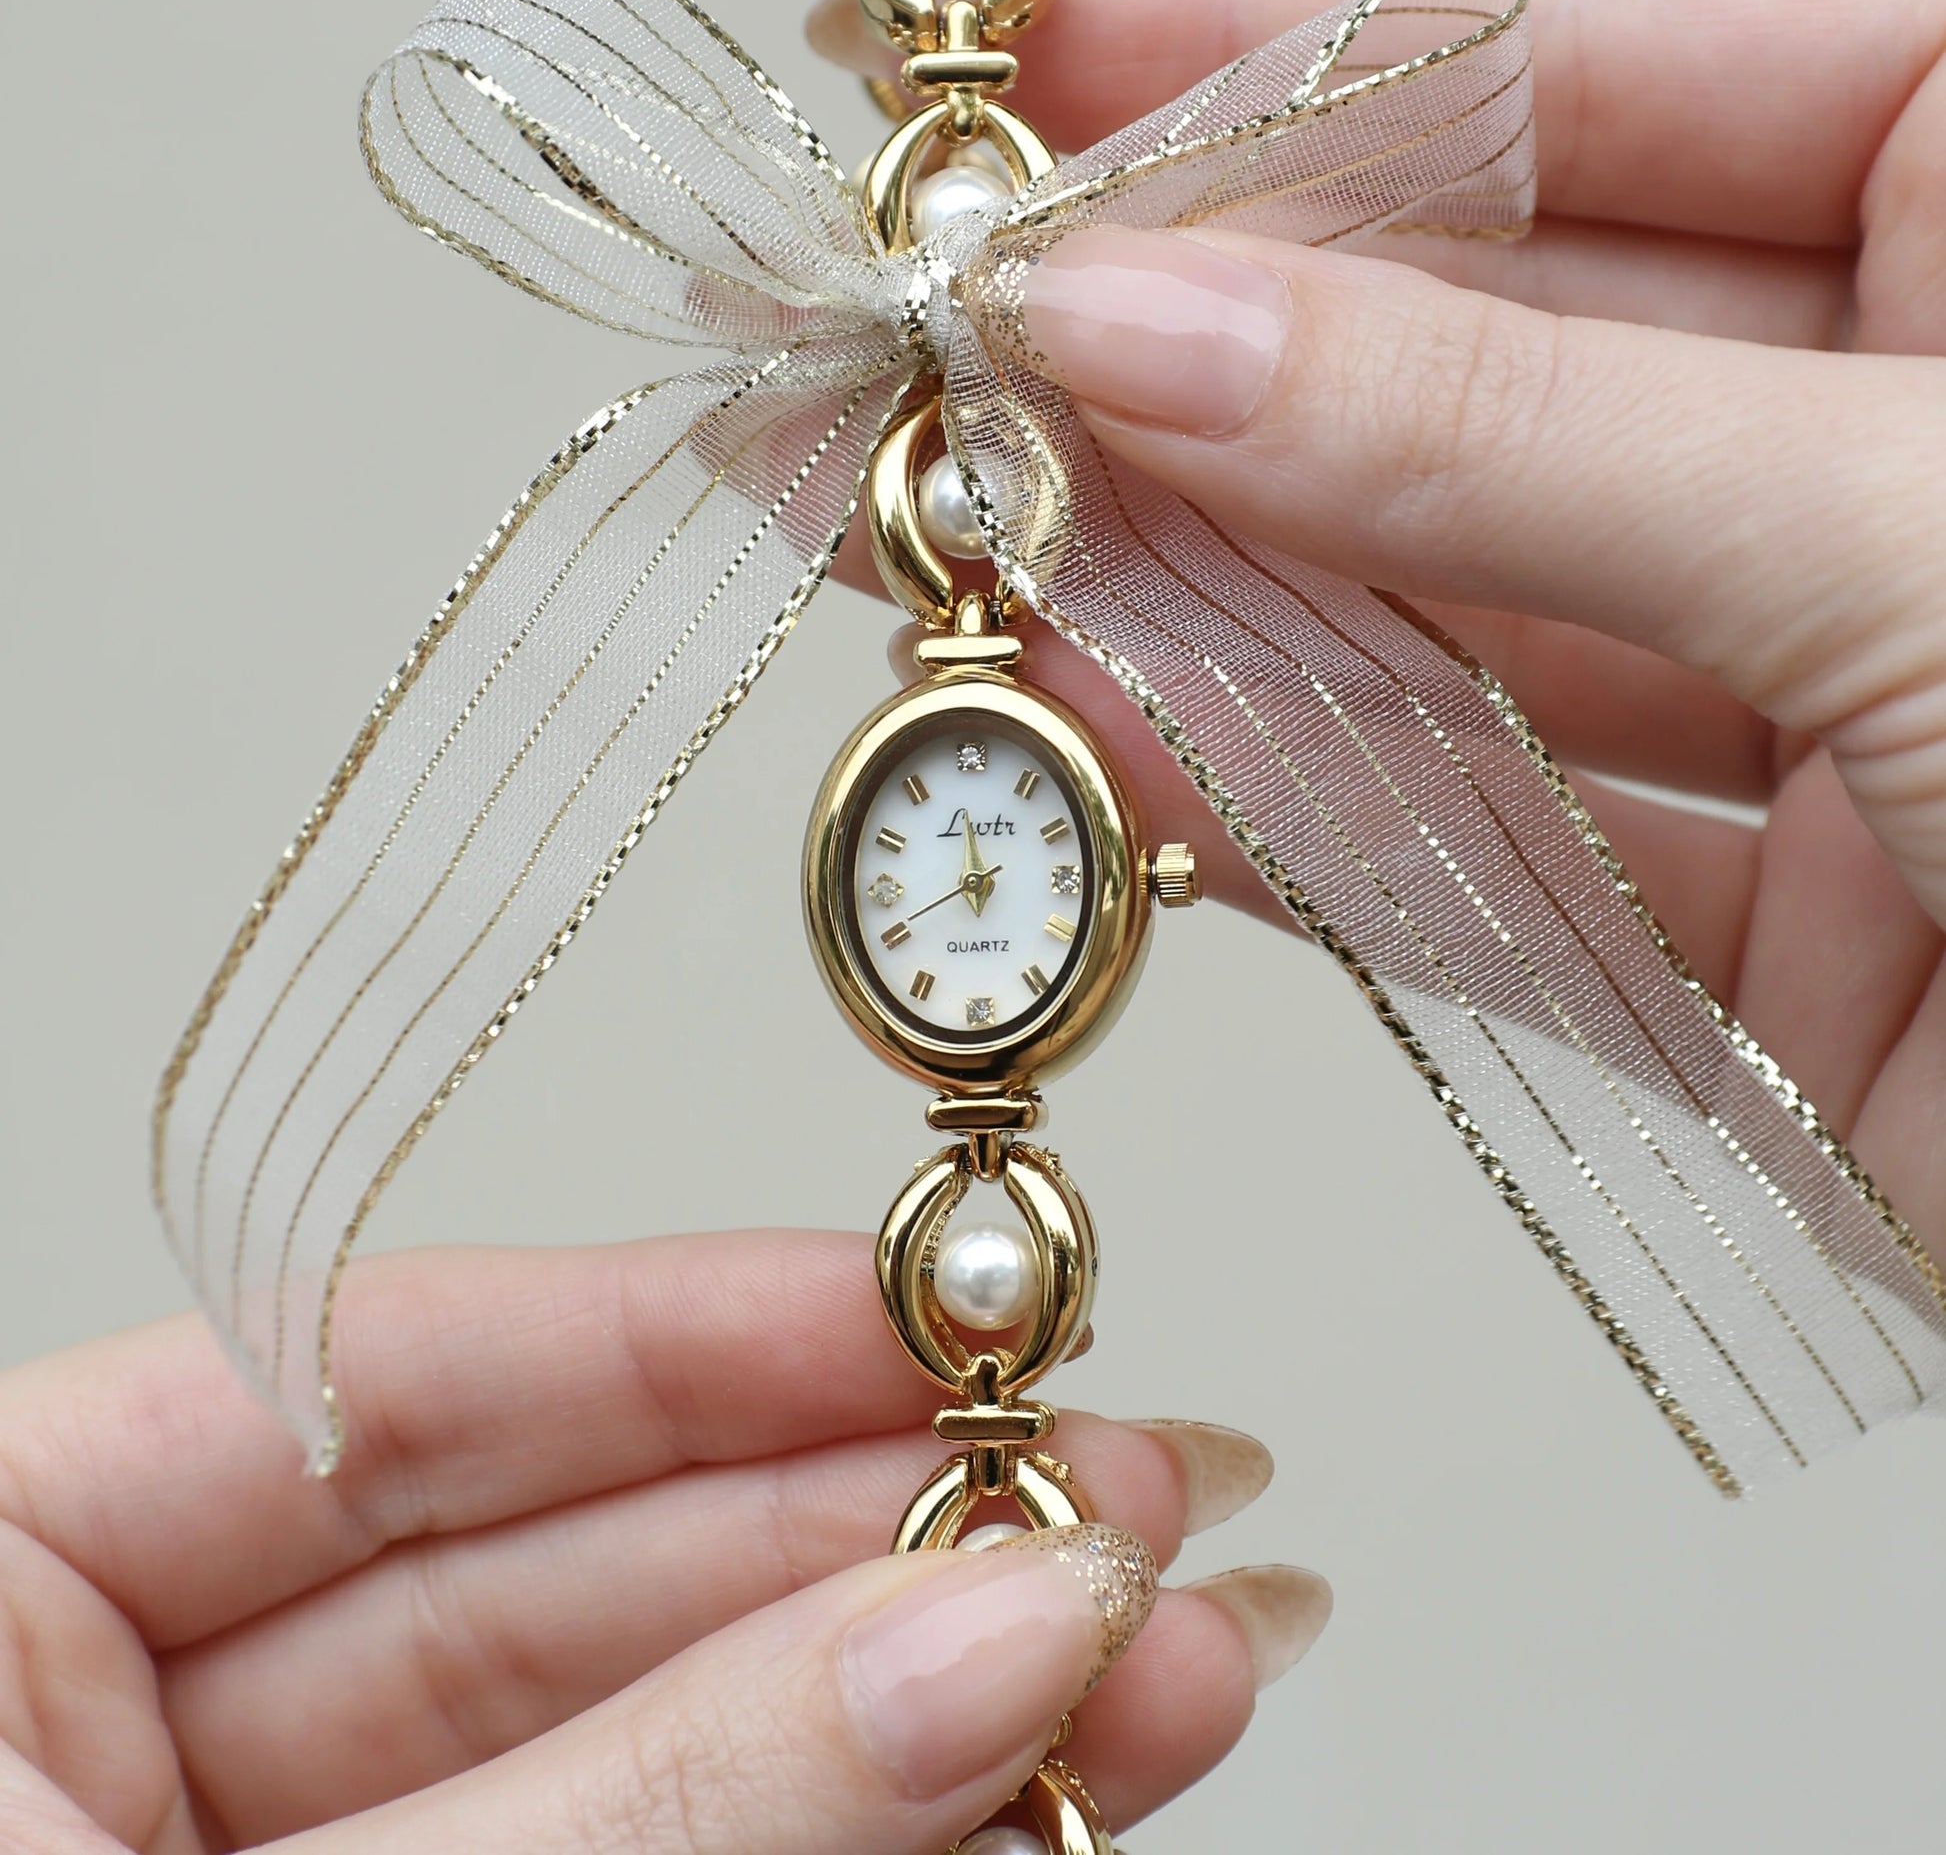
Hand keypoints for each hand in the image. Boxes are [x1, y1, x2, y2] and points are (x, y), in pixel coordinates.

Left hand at [0, 1233, 1324, 1851]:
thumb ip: (654, 1807)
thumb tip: (977, 1632)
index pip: (397, 1386)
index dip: (694, 1329)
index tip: (931, 1314)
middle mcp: (129, 1740)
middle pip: (574, 1568)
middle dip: (874, 1534)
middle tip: (1112, 1502)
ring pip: (660, 1746)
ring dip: (926, 1702)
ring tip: (1158, 1656)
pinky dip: (863, 1850)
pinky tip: (1031, 1790)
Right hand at [817, 0, 1945, 1262]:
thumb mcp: (1919, 538)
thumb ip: (1513, 439)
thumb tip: (1159, 334)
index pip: (1594, 49)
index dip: (1285, 46)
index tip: (1028, 60)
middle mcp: (1903, 437)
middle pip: (1468, 351)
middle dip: (1179, 357)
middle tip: (931, 343)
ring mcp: (1819, 702)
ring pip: (1438, 615)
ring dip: (1191, 597)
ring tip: (954, 551)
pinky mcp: (1761, 947)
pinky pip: (1481, 843)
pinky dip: (1288, 808)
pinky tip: (1102, 741)